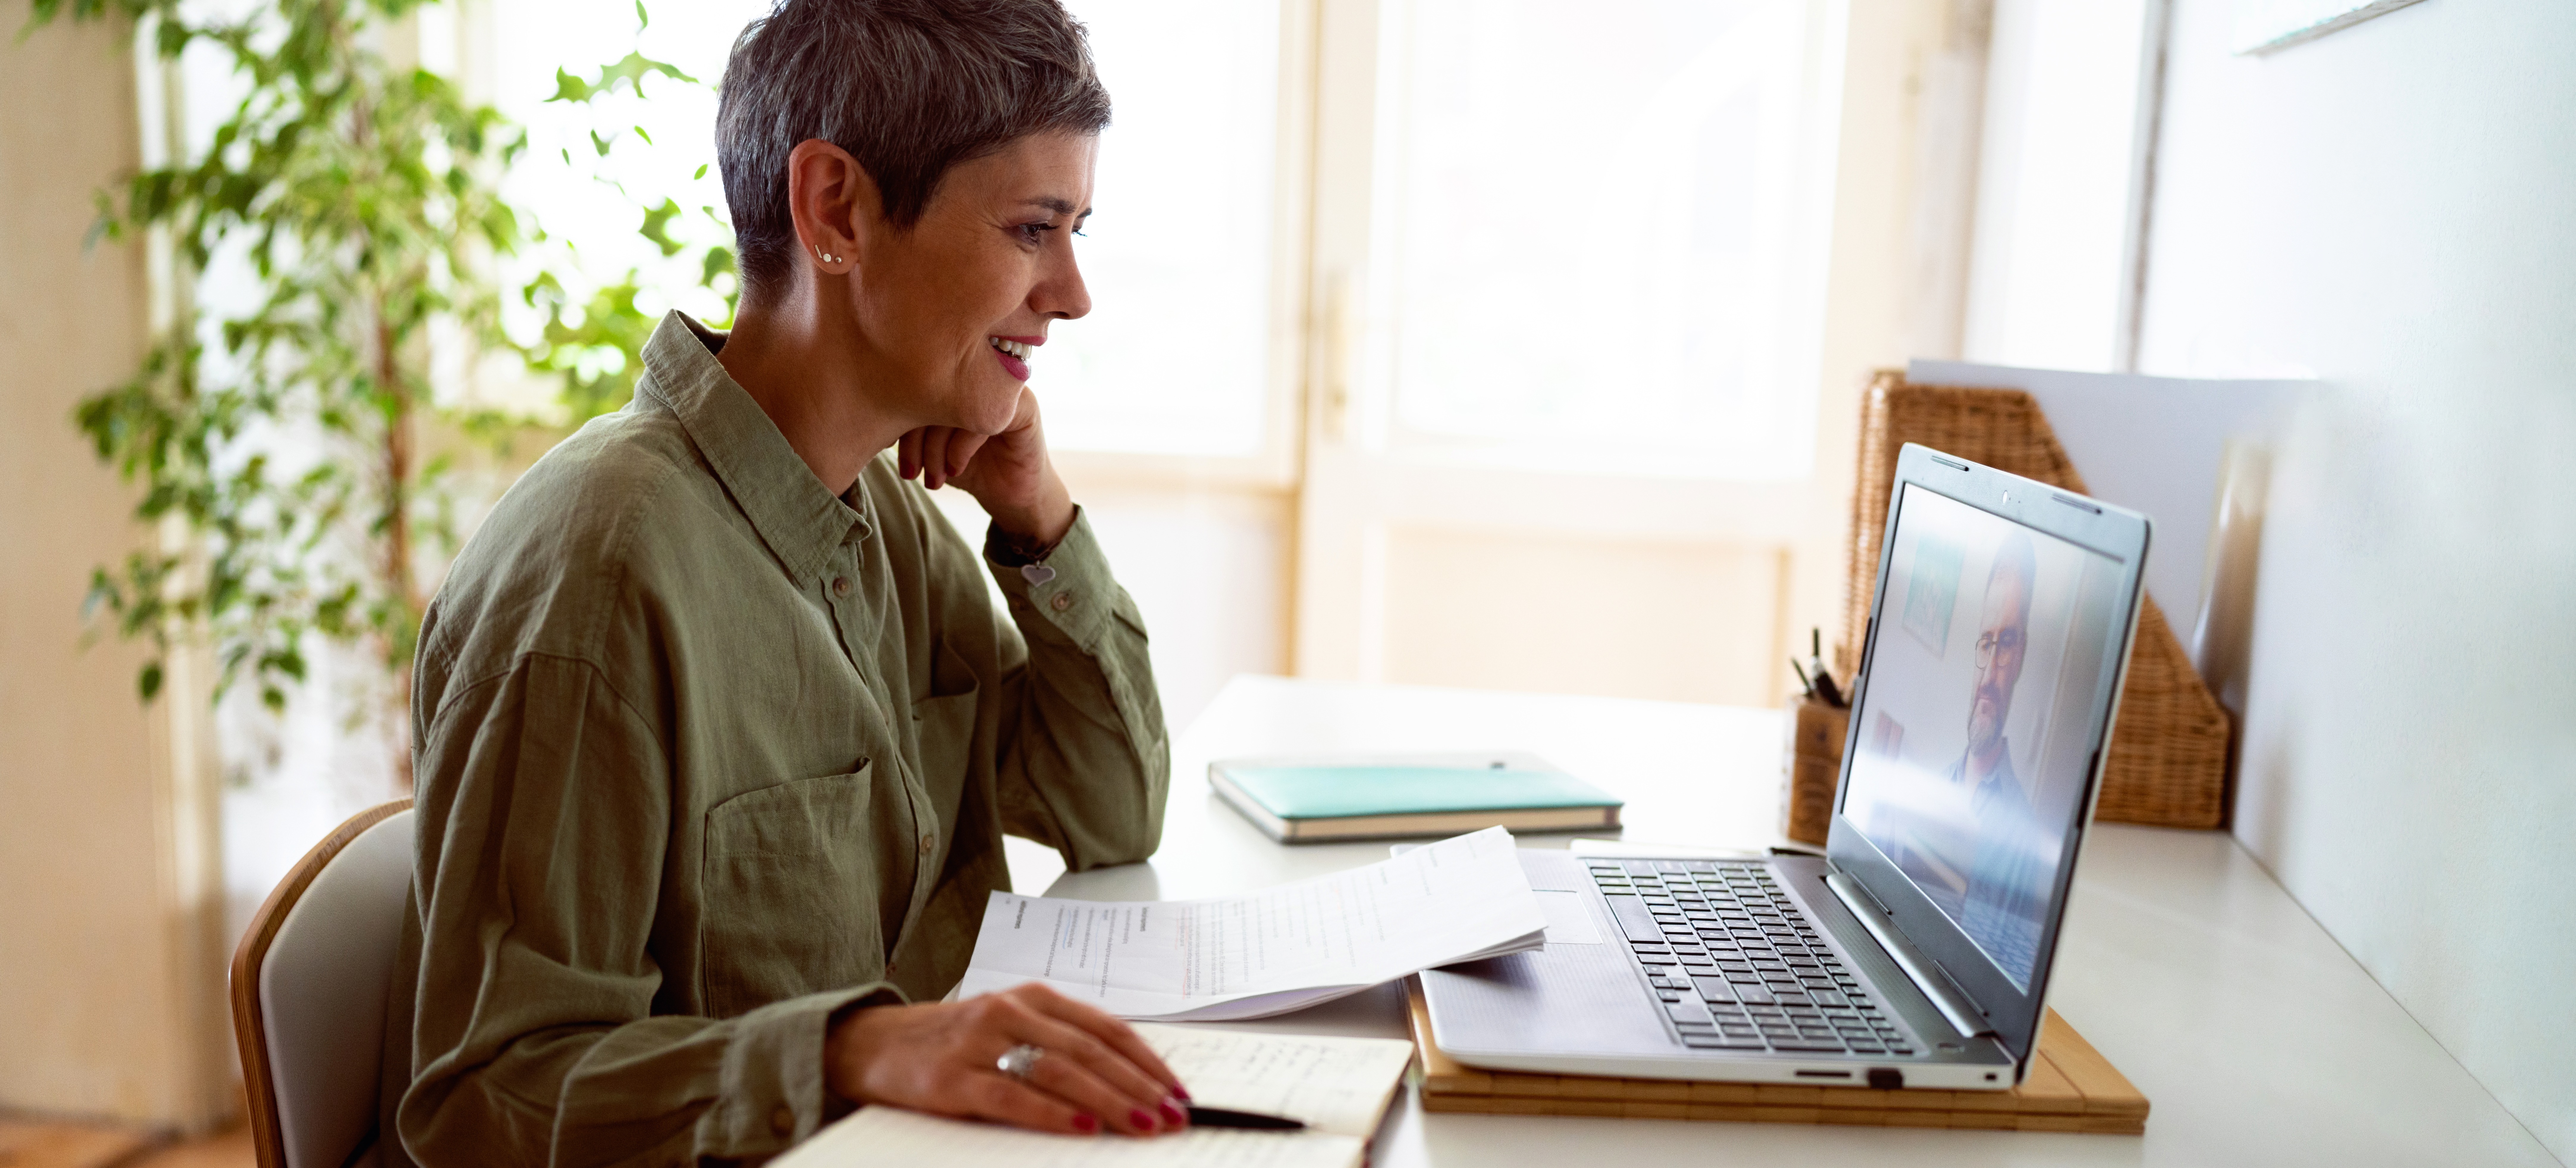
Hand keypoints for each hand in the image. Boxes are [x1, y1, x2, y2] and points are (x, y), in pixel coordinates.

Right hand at [824, 983, 1190, 1137]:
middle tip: (1174, 1115)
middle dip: (1139, 1086)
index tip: (1178, 1089)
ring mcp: (980, 1042)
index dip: (1146, 1060)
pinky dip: (1052, 1112)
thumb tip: (1127, 1081)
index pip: (1105, 1027)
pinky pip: (1011, 1095)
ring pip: (1060, 1070)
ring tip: (1144, 1124)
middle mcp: (1011, 1011)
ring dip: (1109, 1100)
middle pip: (1090, 1050)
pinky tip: (1083, 1126)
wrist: (870, 1044)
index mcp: (1033, 997)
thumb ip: (1060, 1044)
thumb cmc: (953, 1042)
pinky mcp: (951, 1079)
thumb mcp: (1012, 1029)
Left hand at [896, 387, 1074, 546]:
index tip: (891, 455)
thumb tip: (873, 419)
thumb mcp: (929, 447)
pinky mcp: (1023, 407)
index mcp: (952, 376)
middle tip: (912, 473)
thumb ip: (908, 428)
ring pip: (957, 405)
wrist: (1011, 495)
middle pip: (933, 392)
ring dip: (937, 448)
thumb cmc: (967, 466)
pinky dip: (961, 448)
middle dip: (916, 439)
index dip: (898, 420)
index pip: (914, 384)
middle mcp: (977, 375)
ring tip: (934, 478)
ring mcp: (1002, 388)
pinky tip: (955, 469)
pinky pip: (986, 418)